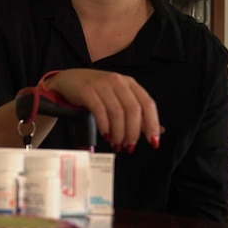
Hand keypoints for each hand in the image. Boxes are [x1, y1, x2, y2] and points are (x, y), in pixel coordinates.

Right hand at [43, 69, 160, 151]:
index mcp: (130, 84)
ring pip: (117, 112)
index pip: (148, 103)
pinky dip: (104, 126)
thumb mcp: (119, 98)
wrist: (70, 80)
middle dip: (133, 132)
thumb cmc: (97, 91)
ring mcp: (102, 85)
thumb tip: (158, 131)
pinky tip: (105, 135)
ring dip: (118, 132)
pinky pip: (99, 111)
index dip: (152, 123)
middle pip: (133, 109)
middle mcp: (118, 82)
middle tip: (129, 147)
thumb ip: (137, 114)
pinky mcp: (87, 90)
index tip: (152, 142)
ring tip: (116, 144)